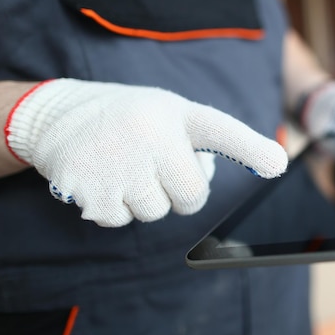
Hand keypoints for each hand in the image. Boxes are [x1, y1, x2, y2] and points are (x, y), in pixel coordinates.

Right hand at [5, 79, 287, 226]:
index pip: (220, 132)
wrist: (57, 115)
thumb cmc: (128, 119)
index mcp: (177, 115)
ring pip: (155, 213)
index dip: (251, 149)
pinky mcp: (91, 189)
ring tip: (124, 166)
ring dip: (144, 199)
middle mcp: (152, 136)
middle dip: (180, 192)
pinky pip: (120, 221)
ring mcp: (120, 164)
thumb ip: (197, 146)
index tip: (276, 164)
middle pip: (191, 198)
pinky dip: (114, 207)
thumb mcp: (166, 114)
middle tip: (157, 166)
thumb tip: (206, 184)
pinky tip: (102, 177)